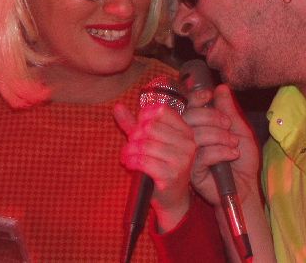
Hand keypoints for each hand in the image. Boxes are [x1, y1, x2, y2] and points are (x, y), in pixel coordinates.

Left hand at [113, 103, 195, 231]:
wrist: (172, 198)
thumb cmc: (161, 166)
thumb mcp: (150, 141)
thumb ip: (134, 124)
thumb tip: (117, 107)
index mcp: (186, 131)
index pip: (162, 110)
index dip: (145, 115)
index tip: (138, 126)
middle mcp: (188, 143)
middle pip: (151, 127)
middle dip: (135, 135)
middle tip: (130, 144)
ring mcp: (181, 160)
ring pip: (145, 144)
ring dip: (129, 150)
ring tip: (127, 156)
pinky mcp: (171, 175)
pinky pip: (143, 161)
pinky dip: (131, 161)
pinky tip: (129, 164)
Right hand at [183, 84, 260, 206]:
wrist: (246, 186)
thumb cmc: (242, 160)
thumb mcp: (239, 130)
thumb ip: (229, 110)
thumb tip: (221, 87)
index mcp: (199, 126)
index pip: (190, 106)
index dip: (197, 98)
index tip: (209, 95)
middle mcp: (190, 138)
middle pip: (190, 117)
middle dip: (212, 117)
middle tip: (228, 125)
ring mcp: (189, 154)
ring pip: (196, 135)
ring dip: (219, 136)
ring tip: (234, 144)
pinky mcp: (191, 171)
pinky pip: (201, 154)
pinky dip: (220, 151)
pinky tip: (232, 155)